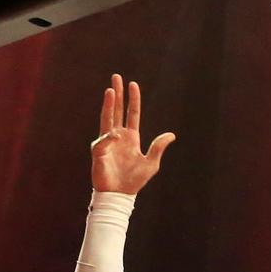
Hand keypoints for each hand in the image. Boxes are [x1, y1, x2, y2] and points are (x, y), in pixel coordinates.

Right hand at [91, 74, 175, 194]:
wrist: (119, 195)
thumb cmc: (134, 181)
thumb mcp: (151, 163)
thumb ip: (159, 147)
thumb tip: (171, 134)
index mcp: (131, 137)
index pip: (132, 113)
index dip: (133, 99)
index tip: (133, 84)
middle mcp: (118, 136)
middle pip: (117, 110)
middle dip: (117, 93)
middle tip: (116, 76)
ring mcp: (108, 142)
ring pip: (107, 118)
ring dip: (109, 103)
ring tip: (110, 89)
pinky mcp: (99, 151)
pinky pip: (103, 140)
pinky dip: (109, 137)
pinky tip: (115, 137)